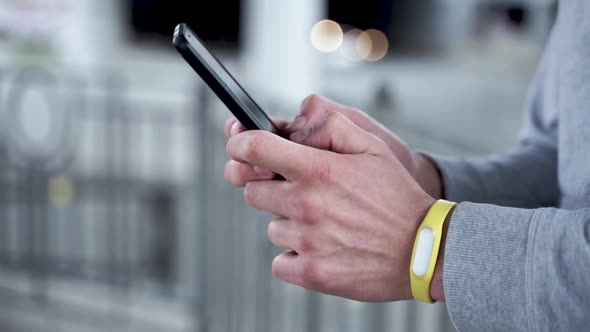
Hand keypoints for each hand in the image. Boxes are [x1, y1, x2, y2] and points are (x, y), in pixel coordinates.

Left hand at [226, 111, 435, 301]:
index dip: (238, 145)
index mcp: (318, 170)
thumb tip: (295, 123)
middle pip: (253, 192)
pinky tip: (322, 248)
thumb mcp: (372, 147)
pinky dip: (295, 256)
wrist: (423, 250)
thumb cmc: (397, 198)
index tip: (239, 148)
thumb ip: (331, 128)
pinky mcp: (310, 272)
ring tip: (325, 224)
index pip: (254, 149)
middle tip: (301, 193)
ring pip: (272, 228)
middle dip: (270, 189)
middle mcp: (306, 204)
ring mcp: (307, 240)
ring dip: (290, 224)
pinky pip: (280, 261)